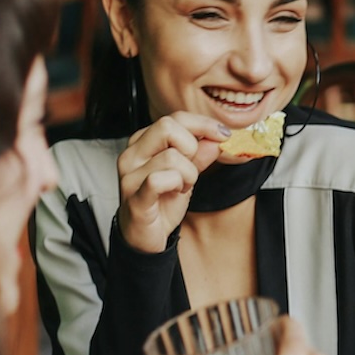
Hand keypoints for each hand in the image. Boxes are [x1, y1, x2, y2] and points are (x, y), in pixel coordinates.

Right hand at [116, 112, 231, 252]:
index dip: (203, 124)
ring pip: (171, 157)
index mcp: (144, 142)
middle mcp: (133, 153)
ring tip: (182, 187)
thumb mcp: (187, 173)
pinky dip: (176, 185)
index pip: (175, 118)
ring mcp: (130, 174)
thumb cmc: (161, 201)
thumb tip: (217, 138)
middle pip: (167, 126)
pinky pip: (159, 180)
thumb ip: (201, 154)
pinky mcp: (134, 196)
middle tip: (192, 168)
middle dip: (192, 147)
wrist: (144, 236)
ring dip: (188, 174)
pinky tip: (175, 193)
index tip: (224, 134)